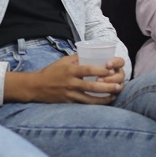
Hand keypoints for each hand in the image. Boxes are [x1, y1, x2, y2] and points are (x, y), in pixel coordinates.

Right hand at [6, 54, 121, 103]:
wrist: (36, 86)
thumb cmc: (51, 71)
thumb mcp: (63, 61)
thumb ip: (77, 58)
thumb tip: (91, 52)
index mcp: (70, 70)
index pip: (88, 70)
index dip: (101, 71)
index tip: (111, 71)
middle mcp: (71, 83)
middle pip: (92, 87)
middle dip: (107, 87)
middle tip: (119, 86)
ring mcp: (70, 94)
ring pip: (90, 99)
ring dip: (104, 98)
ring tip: (114, 95)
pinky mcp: (69, 102)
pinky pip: (84, 104)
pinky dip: (95, 103)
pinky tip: (103, 102)